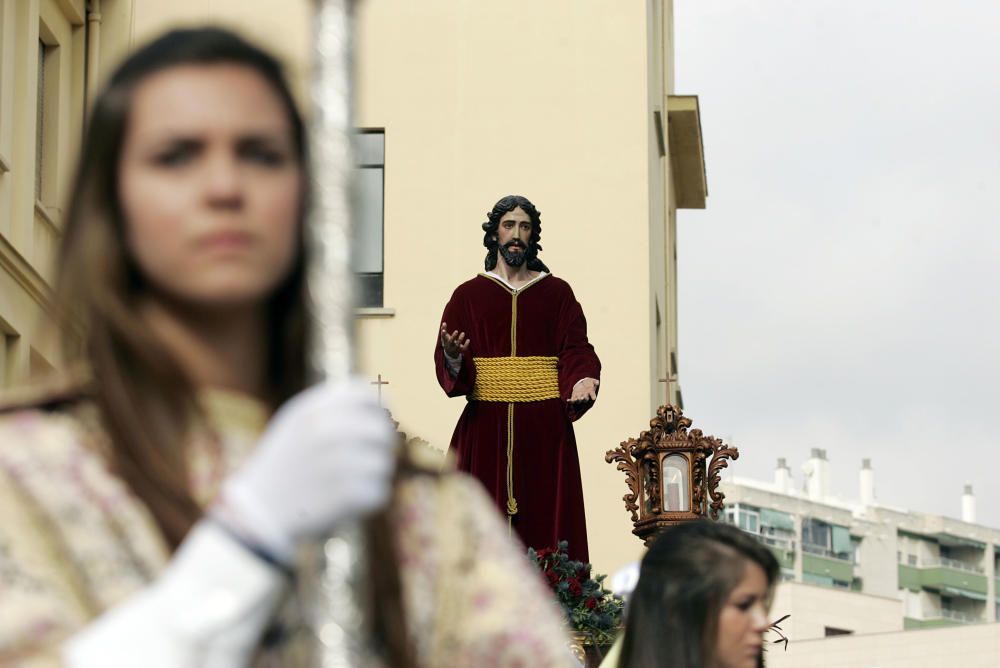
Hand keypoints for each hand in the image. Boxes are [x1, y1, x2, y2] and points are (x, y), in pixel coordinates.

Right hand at [219, 379, 396, 561]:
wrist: (257, 512)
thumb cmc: (284, 464)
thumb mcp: (297, 424)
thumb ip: (333, 407)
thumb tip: (381, 401)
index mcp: (312, 410)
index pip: (364, 395)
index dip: (377, 409)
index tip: (377, 423)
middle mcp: (325, 430)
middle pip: (381, 431)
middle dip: (380, 447)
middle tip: (369, 460)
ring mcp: (336, 462)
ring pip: (383, 463)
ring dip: (374, 476)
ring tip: (352, 483)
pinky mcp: (346, 494)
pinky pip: (379, 492)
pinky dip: (368, 500)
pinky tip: (348, 502)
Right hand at [440, 321, 470, 357]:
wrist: (450, 354)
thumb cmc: (447, 342)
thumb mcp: (445, 337)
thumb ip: (444, 330)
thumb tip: (444, 322)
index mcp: (446, 341)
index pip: (443, 338)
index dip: (443, 334)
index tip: (444, 330)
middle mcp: (450, 345)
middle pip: (451, 341)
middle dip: (453, 336)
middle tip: (456, 331)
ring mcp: (455, 348)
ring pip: (457, 344)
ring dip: (460, 339)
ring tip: (463, 333)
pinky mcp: (460, 350)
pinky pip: (463, 348)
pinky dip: (466, 344)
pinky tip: (468, 340)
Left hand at [569, 378, 598, 402]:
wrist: (583, 384)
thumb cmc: (589, 383)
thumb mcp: (592, 381)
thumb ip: (595, 381)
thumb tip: (597, 382)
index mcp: (590, 393)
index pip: (593, 395)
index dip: (593, 396)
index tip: (593, 398)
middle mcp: (585, 397)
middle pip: (585, 399)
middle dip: (583, 399)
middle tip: (582, 398)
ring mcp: (579, 398)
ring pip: (578, 401)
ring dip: (577, 400)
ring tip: (576, 399)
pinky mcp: (574, 397)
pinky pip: (572, 400)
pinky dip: (570, 401)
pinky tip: (567, 400)